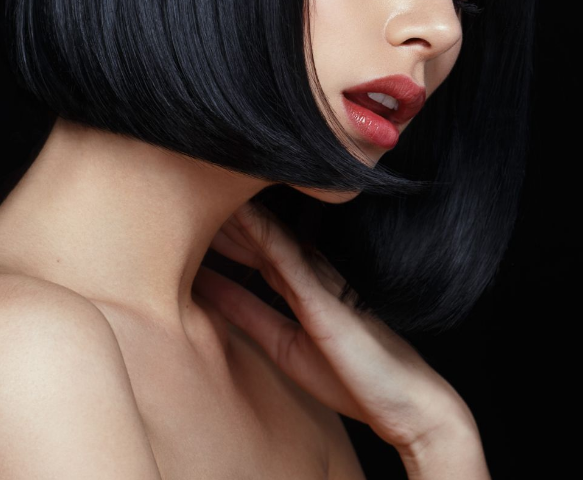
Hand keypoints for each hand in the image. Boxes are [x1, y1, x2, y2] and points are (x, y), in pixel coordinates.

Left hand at [193, 200, 475, 452]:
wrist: (407, 404)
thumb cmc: (350, 376)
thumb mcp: (280, 343)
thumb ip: (247, 313)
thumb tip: (207, 290)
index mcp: (296, 280)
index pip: (250, 243)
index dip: (219, 226)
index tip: (186, 211)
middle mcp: (304, 269)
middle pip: (252, 231)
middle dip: (219, 212)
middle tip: (185, 190)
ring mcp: (314, 276)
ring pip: (264, 234)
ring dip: (232, 212)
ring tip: (200, 188)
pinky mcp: (321, 294)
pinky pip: (284, 255)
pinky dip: (260, 232)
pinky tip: (238, 213)